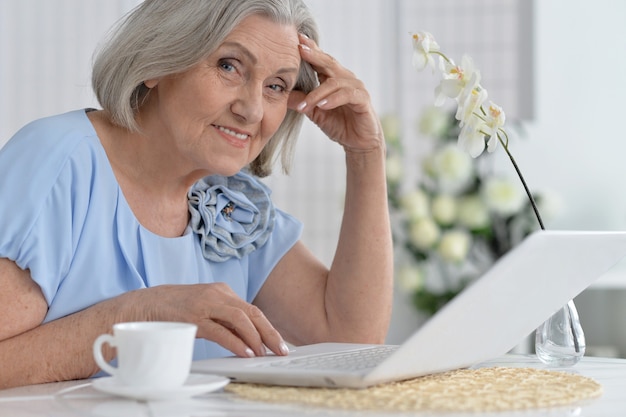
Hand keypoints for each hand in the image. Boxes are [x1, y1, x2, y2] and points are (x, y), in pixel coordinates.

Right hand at [143, 283, 287, 357]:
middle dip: (269, 332)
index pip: (252, 310)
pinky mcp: (193, 318)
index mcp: (222, 291)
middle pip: (252, 312)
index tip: (278, 343)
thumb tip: (246, 338)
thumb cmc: (175, 309)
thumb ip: (224, 319)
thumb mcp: (204, 308)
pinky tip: (245, 352)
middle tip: (281, 349)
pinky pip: (220, 330)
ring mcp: (205, 305)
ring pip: (240, 319)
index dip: (268, 327)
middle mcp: (217, 294)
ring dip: (256, 337)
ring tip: (263, 353)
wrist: (144, 303)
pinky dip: (235, 342)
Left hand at [289, 34, 383, 153]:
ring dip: (317, 94)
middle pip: (329, 63)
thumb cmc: (339, 124)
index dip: (310, 49)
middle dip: (314, 55)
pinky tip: (323, 105)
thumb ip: (300, 101)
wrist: (358, 143)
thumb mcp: (314, 112)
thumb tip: (278, 92)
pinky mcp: (363, 100)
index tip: (296, 39)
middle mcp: (346, 79)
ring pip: (334, 83)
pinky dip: (334, 100)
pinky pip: (347, 95)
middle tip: (299, 50)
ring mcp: (356, 88)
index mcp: (333, 78)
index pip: (320, 60)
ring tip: (304, 104)